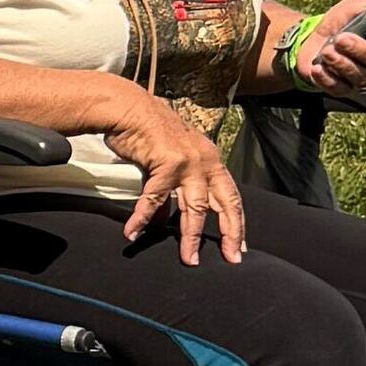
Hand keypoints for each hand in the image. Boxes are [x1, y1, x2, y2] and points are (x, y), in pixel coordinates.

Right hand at [107, 94, 243, 262]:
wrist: (127, 106)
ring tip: (188, 259)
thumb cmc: (145, 131)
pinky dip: (142, 218)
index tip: (238, 246)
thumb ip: (171, 191)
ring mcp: (188, 162)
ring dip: (189, 237)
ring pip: (194, 207)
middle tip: (231, 258)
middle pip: (224, 204)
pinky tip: (133, 233)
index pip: (231, 196)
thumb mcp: (166, 162)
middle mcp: (205, 161)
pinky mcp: (166, 163)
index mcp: (210, 159)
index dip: (236, 222)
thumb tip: (165, 219)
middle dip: (229, 234)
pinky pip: (155, 198)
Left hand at [291, 0, 365, 96]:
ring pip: (357, 74)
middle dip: (359, 48)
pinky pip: (337, 87)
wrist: (310, 41)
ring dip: (339, 61)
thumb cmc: (342, 22)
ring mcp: (360, 77)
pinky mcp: (341, 88)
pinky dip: (325, 76)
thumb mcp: (359, 3)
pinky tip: (317, 67)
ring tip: (326, 50)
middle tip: (341, 38)